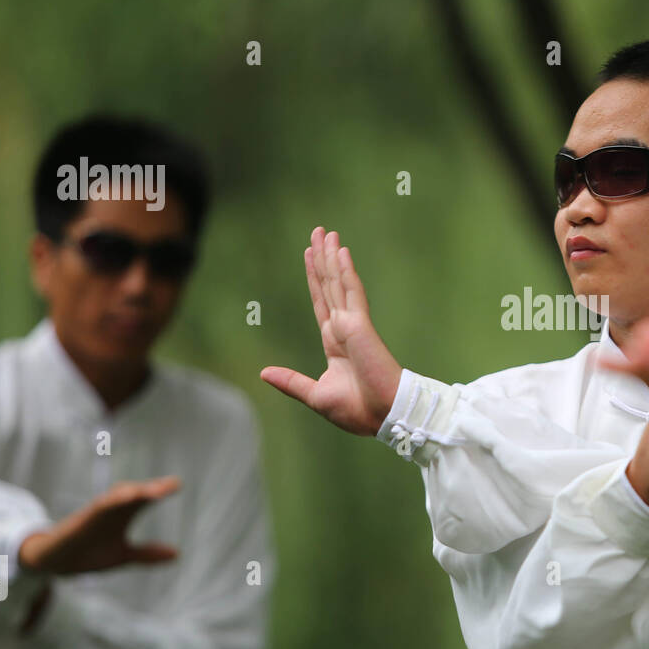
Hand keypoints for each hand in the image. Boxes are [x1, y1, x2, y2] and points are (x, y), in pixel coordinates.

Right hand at [18, 477, 180, 575]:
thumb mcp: (122, 556)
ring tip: (151, 492)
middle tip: (172, 485)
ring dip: (131, 494)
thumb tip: (177, 554)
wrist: (52, 563)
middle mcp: (109, 511)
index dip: (159, 490)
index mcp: (121, 516)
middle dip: (150, 489)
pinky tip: (119, 500)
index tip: (176, 484)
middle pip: (132, 495)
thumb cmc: (88, 553)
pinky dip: (106, 505)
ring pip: (114, 500)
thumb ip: (147, 554)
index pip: (143, 500)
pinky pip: (92, 512)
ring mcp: (93, 515)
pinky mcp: (77, 523)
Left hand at [261, 227, 403, 435]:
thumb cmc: (358, 411)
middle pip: (329, 285)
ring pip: (339, 283)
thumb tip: (264, 372)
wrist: (384, 416)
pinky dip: (346, 271)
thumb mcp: (315, 395)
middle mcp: (343, 328)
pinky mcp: (361, 325)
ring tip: (326, 233)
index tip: (310, 255)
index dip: (315, 278)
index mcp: (334, 343)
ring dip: (332, 257)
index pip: (321, 302)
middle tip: (319, 232)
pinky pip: (351, 292)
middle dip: (322, 258)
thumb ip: (291, 381)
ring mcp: (353, 324)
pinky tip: (341, 252)